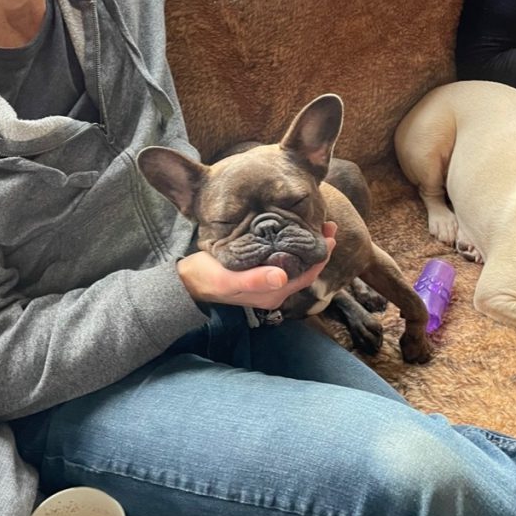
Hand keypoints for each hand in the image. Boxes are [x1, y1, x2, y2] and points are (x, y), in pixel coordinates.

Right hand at [177, 221, 336, 309]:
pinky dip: (293, 248)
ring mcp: (268, 284)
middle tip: (328, 224)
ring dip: (307, 247)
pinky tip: (291, 235)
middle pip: (306, 269)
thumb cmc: (206, 278)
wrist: (186, 284)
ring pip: (296, 265)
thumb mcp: (228, 278)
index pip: (308, 273)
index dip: (321, 254)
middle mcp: (275, 290)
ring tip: (315, 226)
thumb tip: (283, 278)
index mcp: (273, 292)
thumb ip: (255, 279)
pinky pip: (285, 262)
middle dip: (318, 248)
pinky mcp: (260, 275)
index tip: (330, 233)